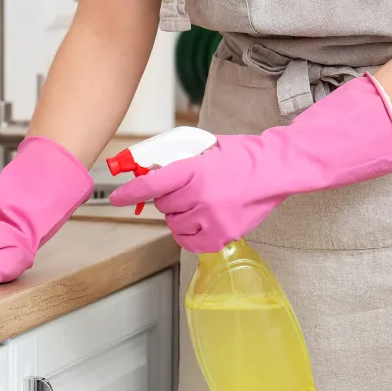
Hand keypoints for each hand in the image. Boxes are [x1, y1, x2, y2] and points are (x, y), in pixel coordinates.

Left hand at [109, 74, 391, 253]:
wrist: (275, 172)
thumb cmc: (241, 158)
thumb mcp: (206, 150)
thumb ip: (179, 162)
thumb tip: (152, 173)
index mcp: (194, 170)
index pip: (153, 185)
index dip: (131, 192)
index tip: (116, 198)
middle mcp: (200, 196)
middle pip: (164, 206)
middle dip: (171, 199)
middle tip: (191, 189)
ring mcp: (211, 219)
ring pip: (176, 224)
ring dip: (182, 216)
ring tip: (203, 203)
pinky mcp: (220, 236)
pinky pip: (190, 241)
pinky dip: (192, 233)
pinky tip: (206, 220)